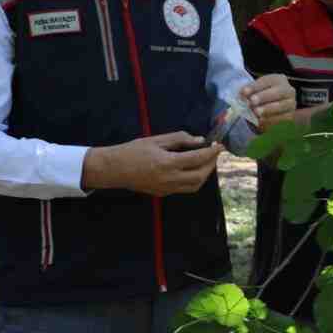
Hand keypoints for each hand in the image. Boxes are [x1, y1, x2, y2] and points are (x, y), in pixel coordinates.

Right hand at [82, 131, 222, 195]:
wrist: (114, 169)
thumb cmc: (133, 151)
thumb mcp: (156, 140)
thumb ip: (179, 139)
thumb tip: (200, 140)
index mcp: (168, 163)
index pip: (198, 159)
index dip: (211, 152)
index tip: (219, 145)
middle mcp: (170, 179)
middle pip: (200, 176)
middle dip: (211, 164)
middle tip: (214, 153)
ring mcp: (167, 189)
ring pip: (195, 186)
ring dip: (205, 174)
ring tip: (206, 162)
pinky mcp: (163, 193)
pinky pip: (185, 189)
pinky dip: (194, 180)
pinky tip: (193, 169)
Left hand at [240, 74, 295, 130]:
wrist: (271, 110)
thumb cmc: (260, 98)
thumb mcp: (255, 92)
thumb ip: (249, 92)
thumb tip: (242, 96)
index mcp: (278, 79)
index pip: (267, 80)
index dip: (255, 86)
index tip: (244, 92)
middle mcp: (288, 90)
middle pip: (278, 92)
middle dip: (263, 96)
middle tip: (252, 101)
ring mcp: (291, 104)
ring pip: (281, 105)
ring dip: (267, 109)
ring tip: (256, 112)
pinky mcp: (290, 117)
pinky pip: (282, 118)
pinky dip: (271, 120)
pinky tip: (261, 121)